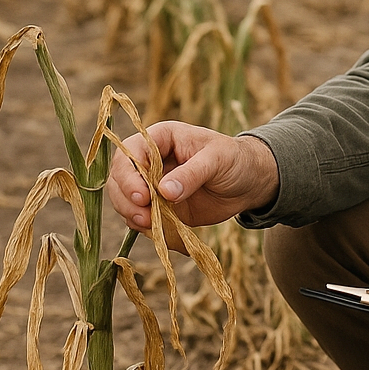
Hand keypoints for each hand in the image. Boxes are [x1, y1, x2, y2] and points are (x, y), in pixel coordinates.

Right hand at [106, 121, 279, 234]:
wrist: (249, 183)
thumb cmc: (235, 160)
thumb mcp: (218, 160)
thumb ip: (192, 174)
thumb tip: (164, 192)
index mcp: (160, 138)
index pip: (129, 152)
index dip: (129, 175)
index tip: (143, 196)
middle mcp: (149, 160)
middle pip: (119, 178)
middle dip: (126, 199)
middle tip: (144, 218)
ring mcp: (152, 185)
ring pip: (124, 200)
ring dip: (132, 215)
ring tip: (151, 225)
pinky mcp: (159, 207)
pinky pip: (140, 218)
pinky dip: (145, 227)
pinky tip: (158, 231)